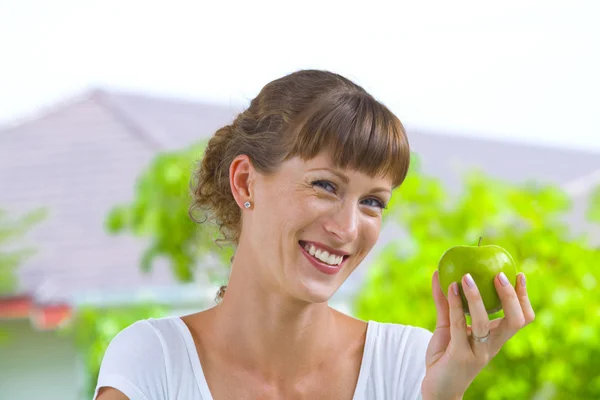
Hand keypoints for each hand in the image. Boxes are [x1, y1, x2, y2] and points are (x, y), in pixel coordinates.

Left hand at [420, 270, 534, 399]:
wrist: (437, 389)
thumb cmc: (445, 356)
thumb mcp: (448, 327)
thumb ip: (446, 303)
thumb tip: (438, 273)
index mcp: (495, 338)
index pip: (521, 318)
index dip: (523, 298)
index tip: (518, 274)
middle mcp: (491, 345)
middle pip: (515, 321)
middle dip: (511, 297)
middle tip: (499, 275)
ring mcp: (477, 351)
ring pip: (484, 322)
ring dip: (476, 297)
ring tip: (466, 276)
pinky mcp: (459, 355)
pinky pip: (458, 325)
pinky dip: (454, 303)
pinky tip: (449, 287)